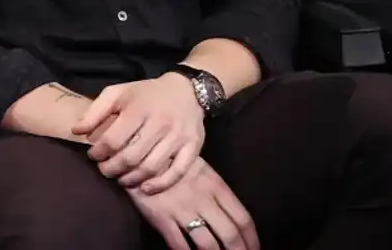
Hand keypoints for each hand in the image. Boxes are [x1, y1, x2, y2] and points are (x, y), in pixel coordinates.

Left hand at [73, 73, 203, 193]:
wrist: (186, 90)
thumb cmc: (145, 94)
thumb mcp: (117, 93)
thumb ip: (95, 111)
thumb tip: (77, 131)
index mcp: (138, 109)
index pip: (113, 139)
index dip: (99, 152)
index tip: (93, 155)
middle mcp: (159, 123)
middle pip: (131, 156)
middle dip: (112, 169)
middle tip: (104, 171)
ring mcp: (177, 136)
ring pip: (151, 167)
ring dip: (132, 179)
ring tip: (121, 179)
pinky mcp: (193, 147)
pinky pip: (177, 172)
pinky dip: (160, 184)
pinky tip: (145, 188)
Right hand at [128, 157, 258, 249]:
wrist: (140, 150)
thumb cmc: (173, 159)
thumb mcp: (201, 169)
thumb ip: (216, 192)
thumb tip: (232, 218)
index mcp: (216, 186)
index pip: (242, 218)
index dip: (252, 240)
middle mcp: (203, 199)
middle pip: (230, 234)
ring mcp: (182, 209)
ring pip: (208, 244)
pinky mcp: (161, 216)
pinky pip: (178, 244)